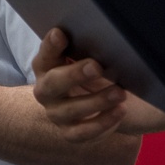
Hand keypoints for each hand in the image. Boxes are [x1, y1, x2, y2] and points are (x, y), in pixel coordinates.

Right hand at [31, 28, 126, 142]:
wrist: (86, 107)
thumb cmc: (86, 75)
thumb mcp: (83, 59)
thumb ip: (84, 48)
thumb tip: (104, 31)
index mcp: (45, 67)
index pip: (44, 54)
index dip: (51, 45)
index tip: (61, 33)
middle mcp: (45, 91)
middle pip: (53, 84)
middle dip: (74, 75)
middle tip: (97, 66)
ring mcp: (56, 114)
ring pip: (70, 110)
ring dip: (96, 101)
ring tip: (120, 93)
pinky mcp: (70, 133)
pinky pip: (83, 133)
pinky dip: (102, 124)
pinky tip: (120, 112)